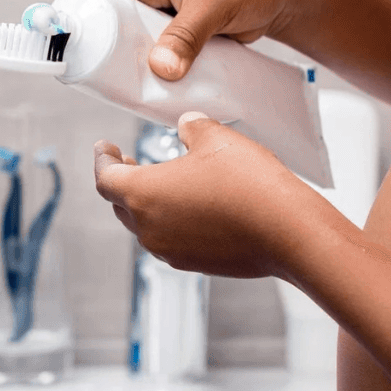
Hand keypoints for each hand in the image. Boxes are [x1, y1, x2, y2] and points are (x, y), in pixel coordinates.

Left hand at [93, 112, 302, 278]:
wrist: (287, 232)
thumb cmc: (248, 182)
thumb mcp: (216, 138)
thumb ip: (193, 128)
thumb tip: (187, 125)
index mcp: (142, 194)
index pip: (105, 178)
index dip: (102, 160)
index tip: (104, 148)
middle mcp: (149, 228)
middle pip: (122, 204)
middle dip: (123, 181)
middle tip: (129, 162)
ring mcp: (170, 251)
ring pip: (147, 225)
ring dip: (149, 204)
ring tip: (166, 184)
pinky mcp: (194, 264)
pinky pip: (172, 240)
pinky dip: (173, 222)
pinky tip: (195, 207)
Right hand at [100, 0, 337, 80]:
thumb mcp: (217, 2)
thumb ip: (186, 34)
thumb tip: (160, 69)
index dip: (96, 28)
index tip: (93, 62)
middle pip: (117, 25)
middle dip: (120, 53)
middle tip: (119, 85)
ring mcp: (164, 9)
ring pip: (137, 42)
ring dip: (141, 64)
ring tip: (138, 91)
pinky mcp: (179, 30)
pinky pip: (158, 52)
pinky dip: (160, 69)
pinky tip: (159, 88)